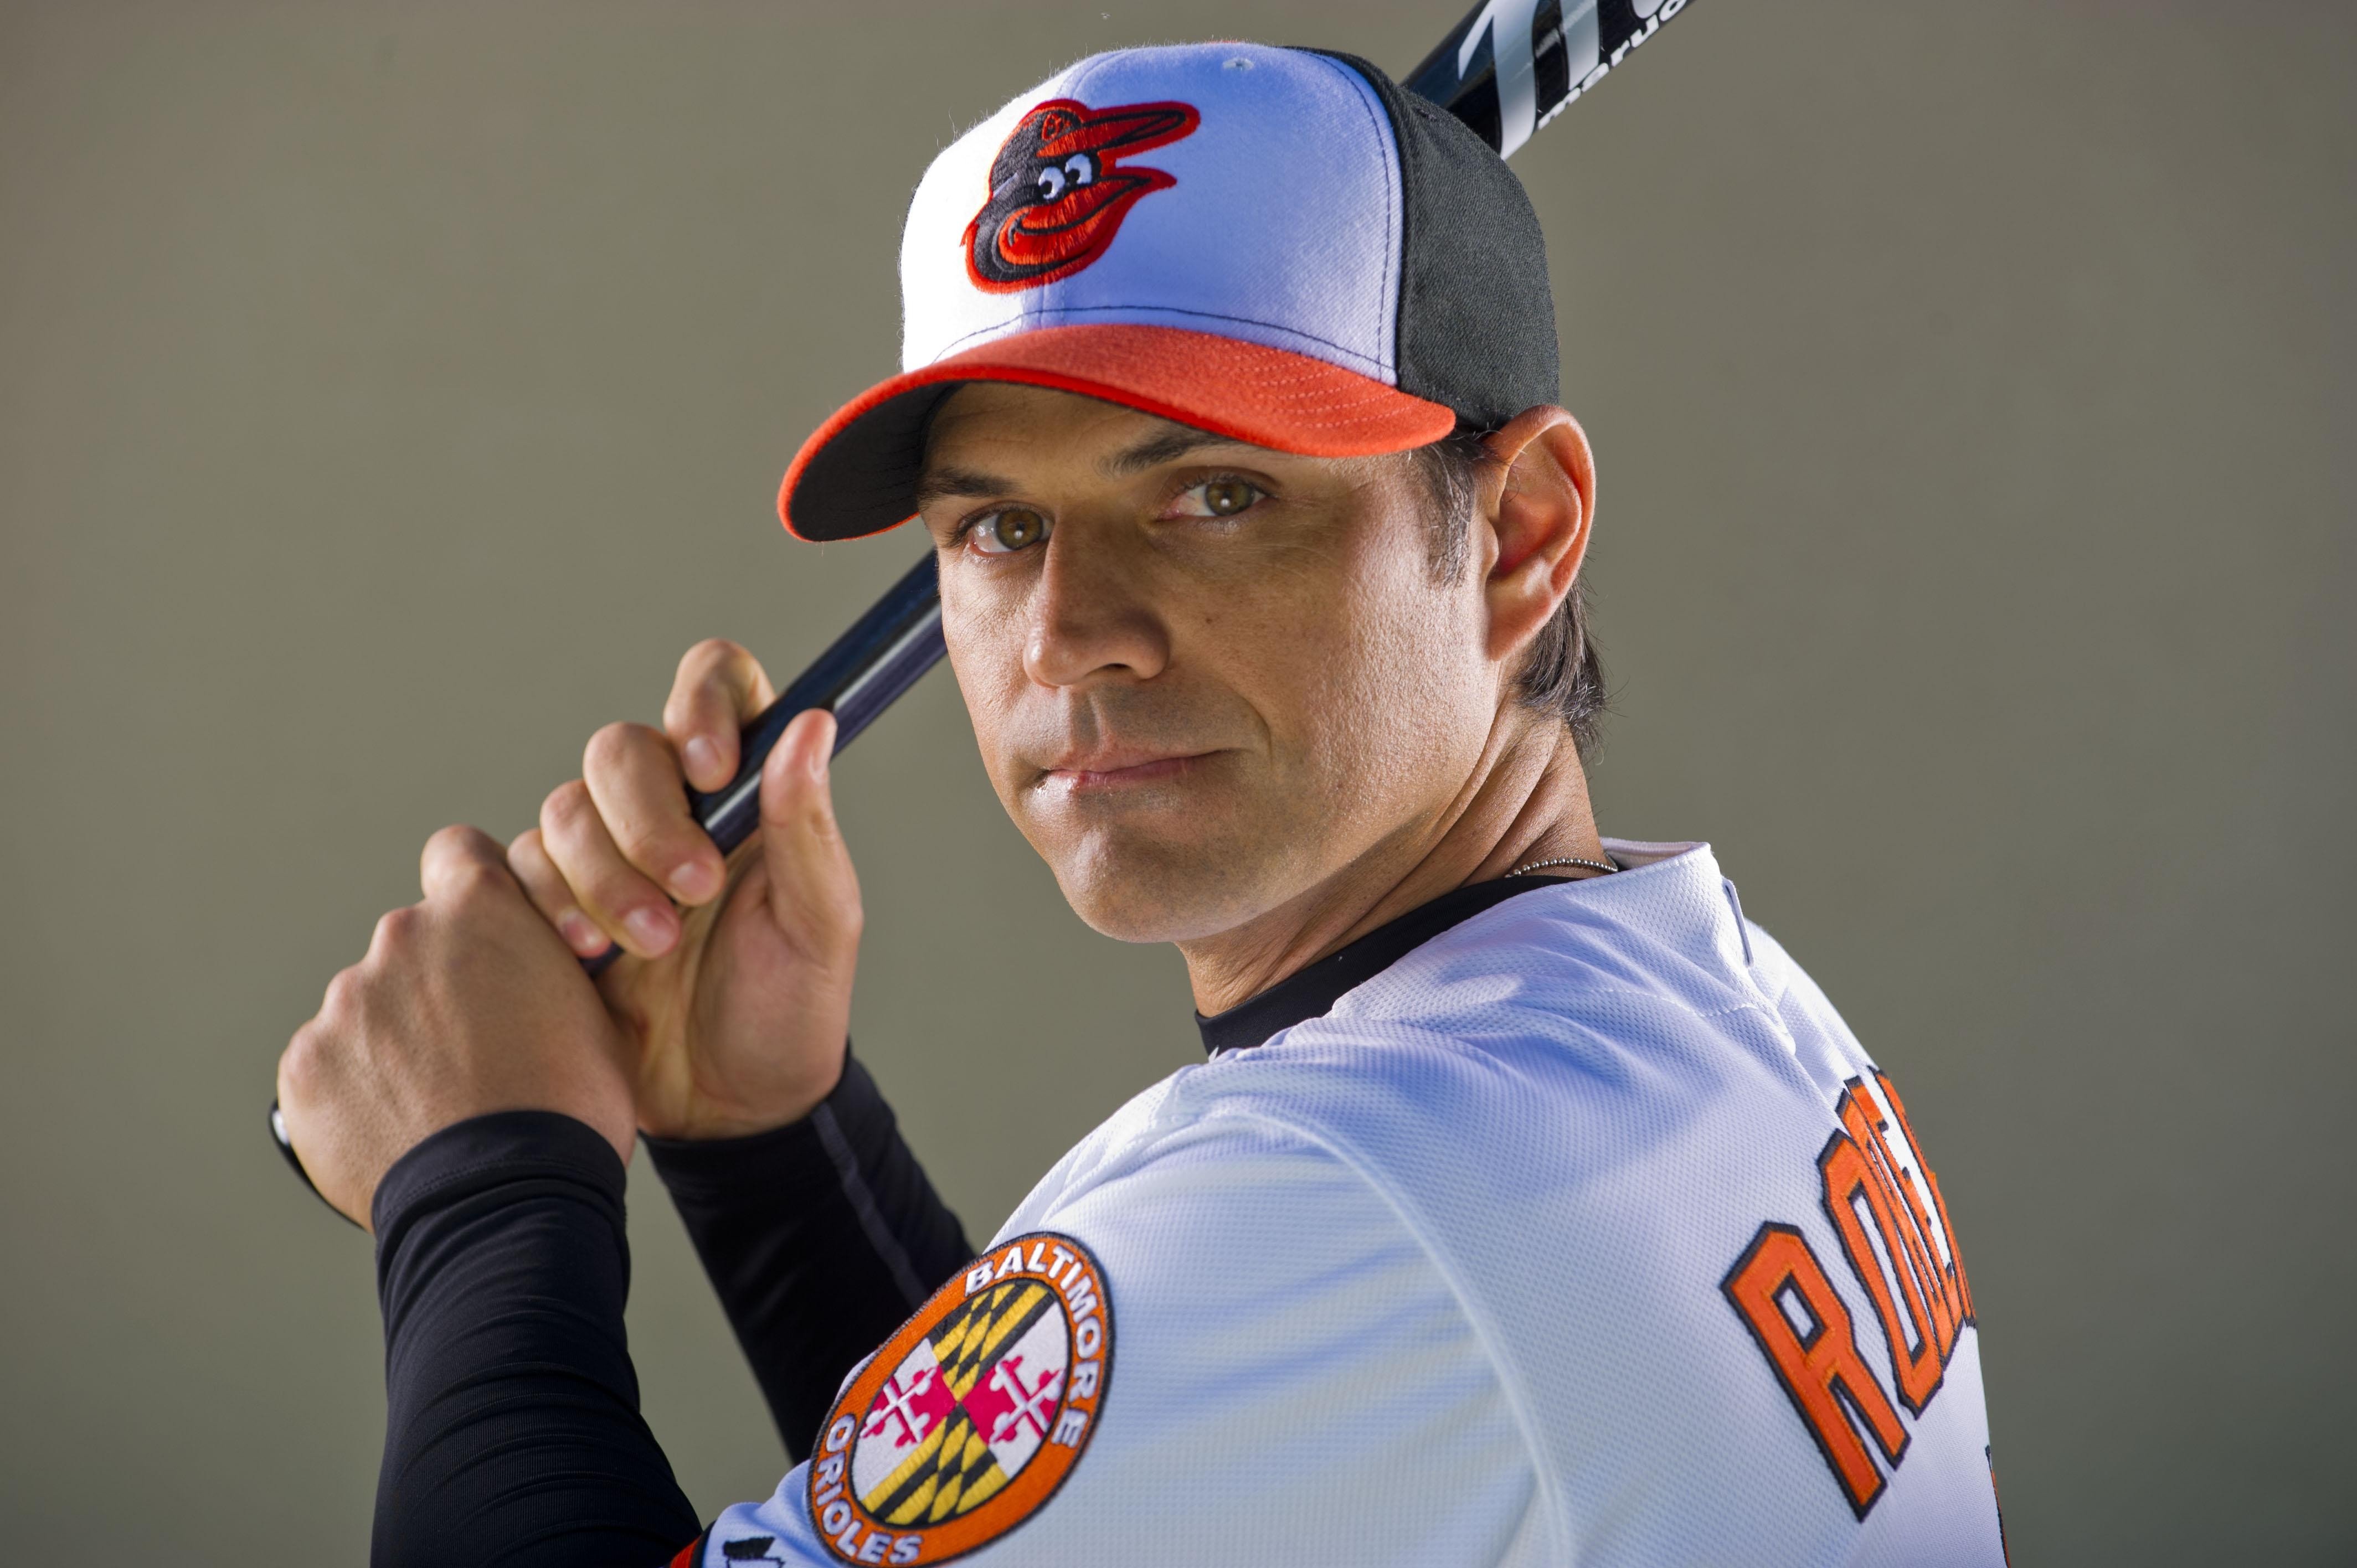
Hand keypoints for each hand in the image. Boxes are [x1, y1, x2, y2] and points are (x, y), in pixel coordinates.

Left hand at [275, 827, 635, 1228]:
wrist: (508, 1199)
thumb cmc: (570, 1108)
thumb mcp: (594, 1011)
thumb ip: (545, 965)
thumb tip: (534, 969)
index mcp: (479, 912)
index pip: (458, 853)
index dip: (471, 886)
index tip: (481, 933)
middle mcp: (401, 938)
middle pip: (412, 945)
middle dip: (435, 988)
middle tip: (473, 1053)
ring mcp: (346, 1004)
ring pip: (369, 1010)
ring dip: (394, 1044)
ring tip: (439, 1107)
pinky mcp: (305, 1066)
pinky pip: (329, 1066)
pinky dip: (356, 1093)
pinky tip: (399, 1131)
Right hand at [506, 640, 861, 1140]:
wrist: (732, 1108)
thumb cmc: (791, 1009)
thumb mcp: (819, 923)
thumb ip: (806, 824)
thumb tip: (812, 722)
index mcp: (744, 789)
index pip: (715, 684)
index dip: (701, 704)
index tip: (711, 768)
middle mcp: (671, 806)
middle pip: (619, 750)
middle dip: (645, 821)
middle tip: (691, 892)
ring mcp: (606, 853)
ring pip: (563, 810)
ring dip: (602, 876)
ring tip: (650, 947)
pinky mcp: (554, 906)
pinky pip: (517, 869)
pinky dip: (548, 905)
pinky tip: (588, 955)